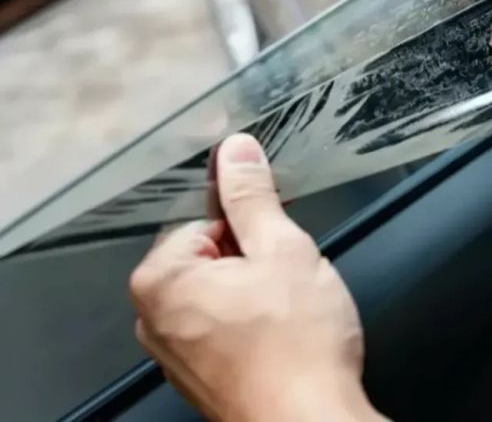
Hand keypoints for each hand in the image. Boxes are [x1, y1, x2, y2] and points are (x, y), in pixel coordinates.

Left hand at [129, 134, 384, 421]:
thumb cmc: (297, 346)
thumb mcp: (281, 249)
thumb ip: (253, 196)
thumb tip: (236, 152)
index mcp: (162, 279)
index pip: (209, 223)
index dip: (253, 232)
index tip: (277, 251)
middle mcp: (155, 319)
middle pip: (213, 259)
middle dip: (254, 265)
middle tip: (288, 285)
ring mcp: (175, 354)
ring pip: (223, 296)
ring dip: (258, 297)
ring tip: (289, 317)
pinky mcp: (200, 378)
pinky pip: (226, 331)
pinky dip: (254, 329)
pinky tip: (283, 342)